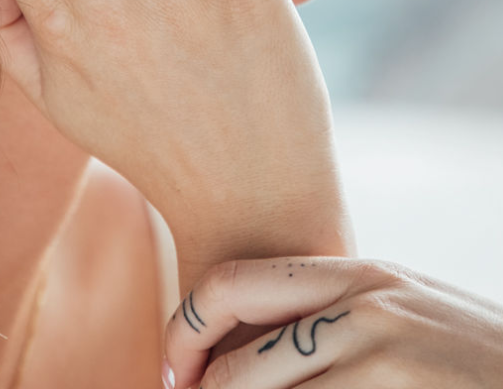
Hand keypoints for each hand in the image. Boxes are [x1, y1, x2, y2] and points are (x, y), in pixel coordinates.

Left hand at [163, 256, 502, 387]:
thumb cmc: (465, 352)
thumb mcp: (396, 309)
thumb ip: (328, 313)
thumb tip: (243, 348)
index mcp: (355, 274)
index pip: (233, 283)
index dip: (187, 328)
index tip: (177, 369)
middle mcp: (363, 311)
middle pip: (240, 363)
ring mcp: (383, 363)